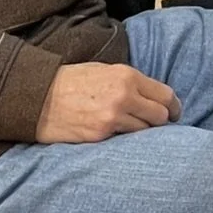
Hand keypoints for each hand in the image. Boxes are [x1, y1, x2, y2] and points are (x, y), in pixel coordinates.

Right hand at [35, 63, 179, 142]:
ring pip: (145, 131)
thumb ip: (130, 82)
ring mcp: (113, 118)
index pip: (166, 95)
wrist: (37, 97)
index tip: (175, 113)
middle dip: (161, 121)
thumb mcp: (104, 70)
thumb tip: (151, 96)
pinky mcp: (101, 135)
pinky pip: (124, 141)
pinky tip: (118, 135)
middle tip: (157, 125)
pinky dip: (125, 140)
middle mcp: (124, 96)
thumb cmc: (70, 81)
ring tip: (134, 129)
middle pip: (160, 116)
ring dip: (143, 132)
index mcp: (127, 76)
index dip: (174, 107)